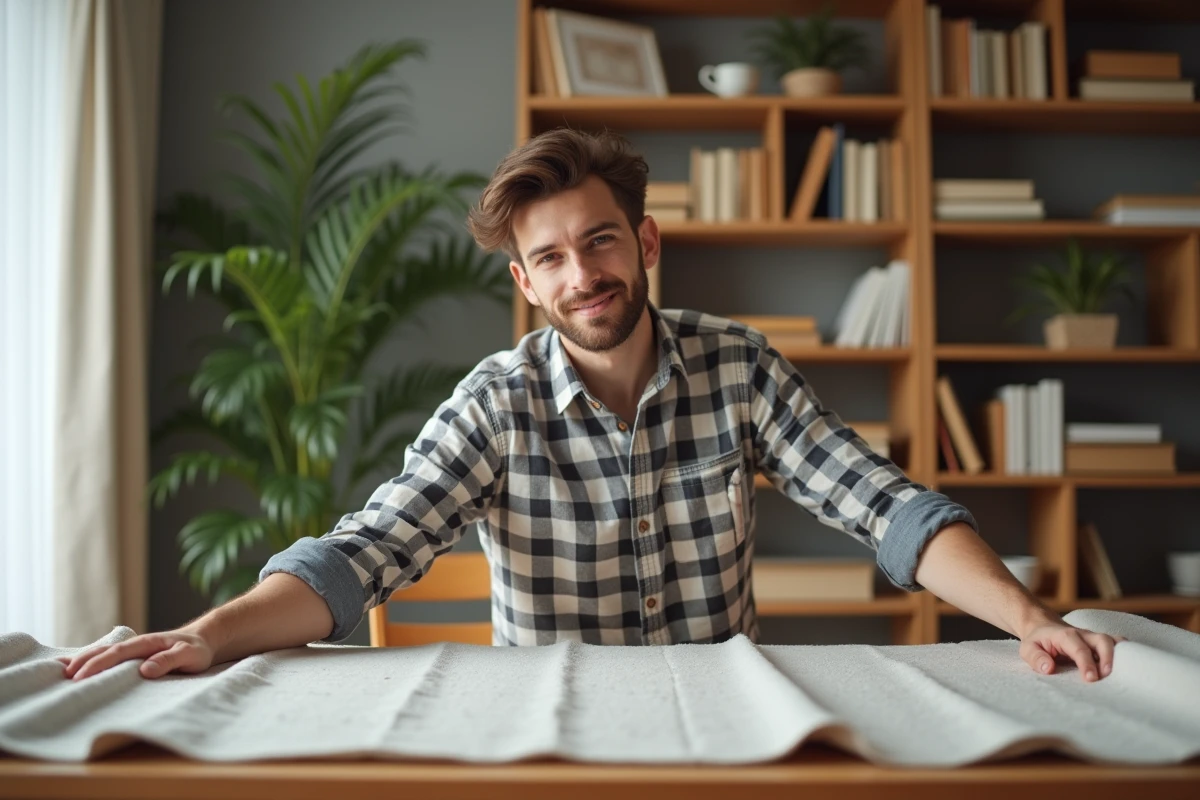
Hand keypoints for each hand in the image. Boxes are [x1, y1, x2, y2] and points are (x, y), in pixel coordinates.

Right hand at [56, 629, 215, 680]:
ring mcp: (133, 648)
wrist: (202, 640)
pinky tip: (74, 664)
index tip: (80, 676)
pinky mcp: (132, 655)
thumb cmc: (196, 650)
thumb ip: (169, 660)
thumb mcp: (189, 656)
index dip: (99, 664)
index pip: (118, 653)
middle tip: (66, 678)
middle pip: (105, 651)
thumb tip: (145, 669)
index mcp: (147, 643)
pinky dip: (91, 658)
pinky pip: (109, 655)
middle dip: (84, 663)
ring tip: (61, 671)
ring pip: (103, 651)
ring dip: (83, 659)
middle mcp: (136, 643)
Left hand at [1019, 620, 1126, 681]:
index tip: (1091, 679)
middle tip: (1106, 676)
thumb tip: (1048, 668)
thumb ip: (1036, 657)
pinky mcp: (1099, 643)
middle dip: (1108, 658)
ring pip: (1113, 641)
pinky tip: (1126, 668)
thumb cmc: (1037, 640)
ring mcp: (1093, 638)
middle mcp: (1083, 634)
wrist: (1042, 626)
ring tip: (1120, 674)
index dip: (1087, 664)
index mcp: (1065, 636)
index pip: (1079, 649)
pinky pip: (1116, 644)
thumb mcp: (1027, 649)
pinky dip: (1124, 654)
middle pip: (1103, 640)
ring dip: (1119, 656)